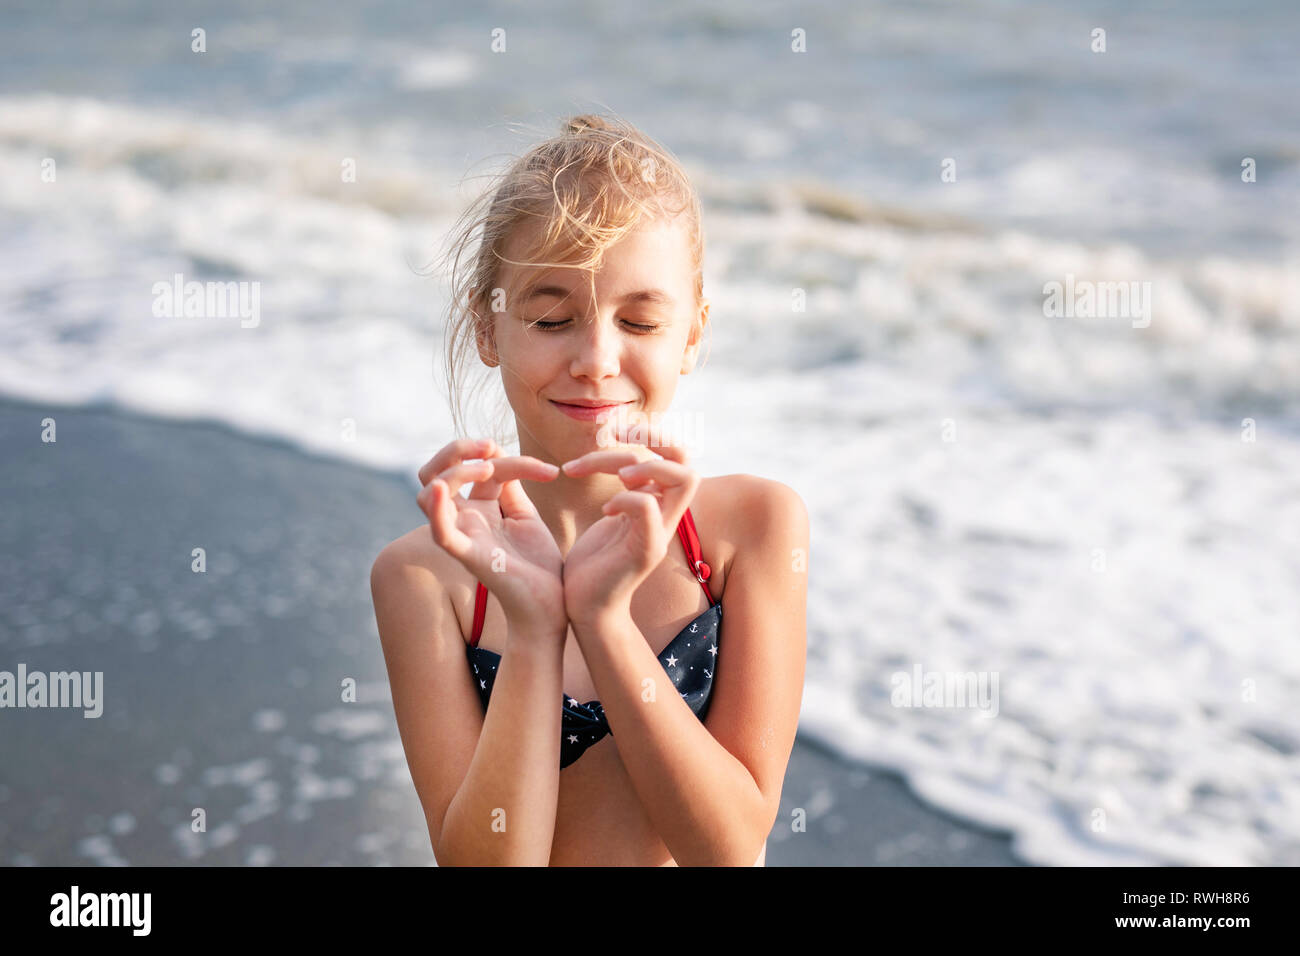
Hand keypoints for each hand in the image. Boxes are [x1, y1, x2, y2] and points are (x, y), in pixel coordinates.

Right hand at [416, 438, 565, 635]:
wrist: (553, 606)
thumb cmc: (539, 566)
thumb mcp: (525, 517)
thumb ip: (512, 486)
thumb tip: (501, 456)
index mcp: (480, 508)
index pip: (480, 467)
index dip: (509, 458)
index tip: (550, 471)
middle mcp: (465, 519)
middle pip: (435, 472)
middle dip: (456, 450)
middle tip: (489, 446)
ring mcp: (463, 536)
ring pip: (429, 493)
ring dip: (454, 472)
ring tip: (488, 469)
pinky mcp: (468, 556)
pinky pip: (440, 532)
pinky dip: (436, 510)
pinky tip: (441, 490)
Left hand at [558, 426, 700, 622]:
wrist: (583, 607)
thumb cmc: (592, 564)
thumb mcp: (612, 515)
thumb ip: (625, 489)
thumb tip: (621, 458)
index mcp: (658, 505)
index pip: (676, 456)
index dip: (651, 434)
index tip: (613, 433)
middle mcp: (665, 517)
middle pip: (687, 461)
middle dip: (655, 437)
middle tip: (615, 438)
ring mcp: (660, 533)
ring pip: (683, 478)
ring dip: (646, 465)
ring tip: (618, 476)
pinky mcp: (646, 550)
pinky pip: (648, 507)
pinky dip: (624, 499)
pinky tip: (604, 513)